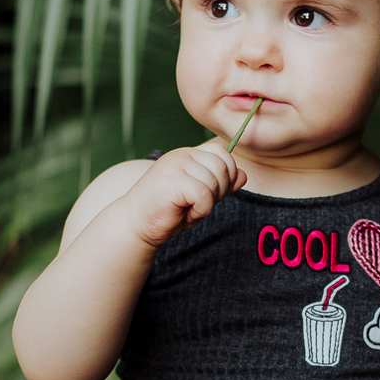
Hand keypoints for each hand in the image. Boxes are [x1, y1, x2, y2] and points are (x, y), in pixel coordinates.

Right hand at [120, 146, 245, 248]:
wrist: (136, 225)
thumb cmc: (168, 213)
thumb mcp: (201, 199)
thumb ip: (222, 186)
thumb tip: (243, 175)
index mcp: (189, 155)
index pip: (223, 153)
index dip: (227, 176)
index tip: (210, 195)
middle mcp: (183, 155)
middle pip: (223, 166)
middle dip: (219, 192)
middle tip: (198, 205)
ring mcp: (176, 164)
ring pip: (215, 181)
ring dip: (207, 204)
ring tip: (188, 209)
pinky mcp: (173, 179)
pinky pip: (205, 194)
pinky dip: (201, 210)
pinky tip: (184, 213)